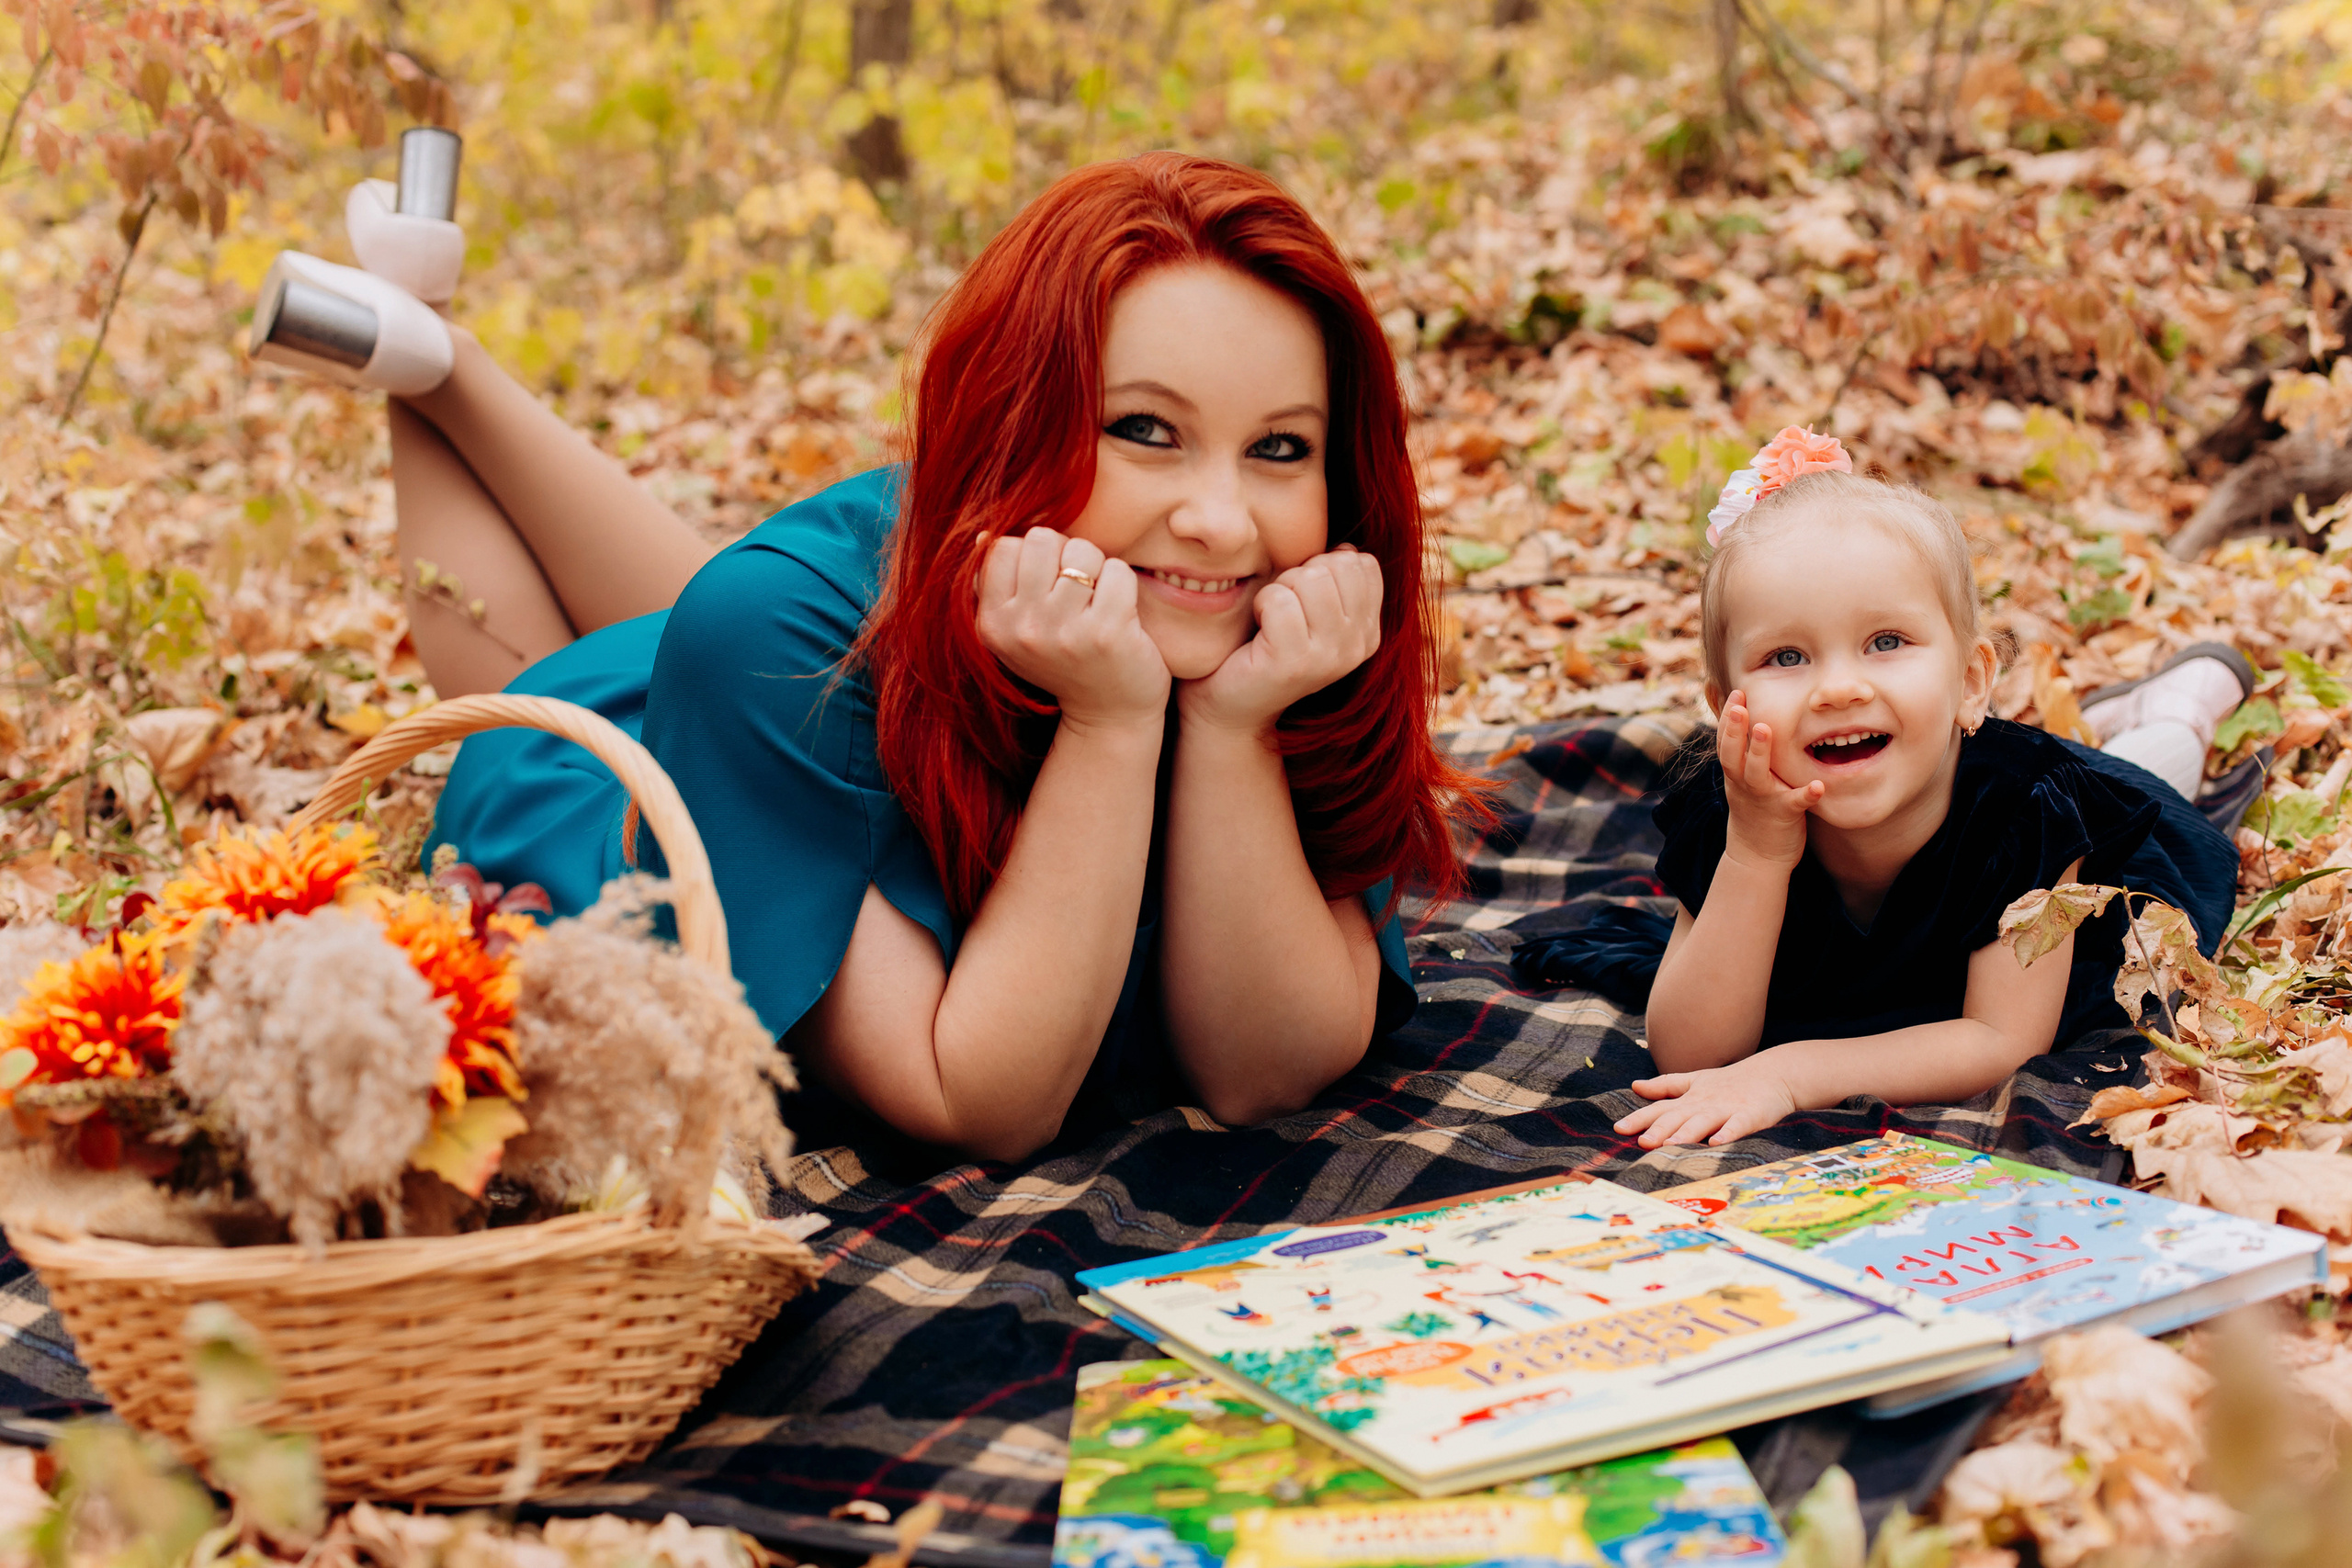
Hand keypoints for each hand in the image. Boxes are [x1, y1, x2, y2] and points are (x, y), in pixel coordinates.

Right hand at [977, 527, 1169, 728]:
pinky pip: (1117, 570)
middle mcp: (1022, 628)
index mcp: (992, 623)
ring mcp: (1063, 631)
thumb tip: (981, 535)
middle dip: (1064, 554)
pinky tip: (1120, 613)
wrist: (1108, 715)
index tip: (1047, 584)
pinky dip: (1124, 584)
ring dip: (1097, 568)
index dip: (1033, 556)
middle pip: (1041, 539)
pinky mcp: (1106, 634)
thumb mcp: (1015, 631)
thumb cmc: (1065, 660)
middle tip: (1077, 589)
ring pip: (1082, 551)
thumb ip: (995, 585)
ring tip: (1097, 601)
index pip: (1003, 547)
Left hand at [1180, 547, 1381, 733]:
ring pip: (1310, 579)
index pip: (1363, 565)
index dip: (1324, 565)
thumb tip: (1346, 549)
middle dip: (1300, 574)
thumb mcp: (1311, 610)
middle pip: (1337, 566)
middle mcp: (1357, 648)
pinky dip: (1261, 604)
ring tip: (1270, 618)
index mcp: (1368, 633)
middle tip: (1281, 608)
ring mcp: (1329, 658)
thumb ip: (1335, 581)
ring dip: (1280, 588)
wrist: (1232, 704)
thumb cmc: (1267, 644)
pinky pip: (1279, 601)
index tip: (1302, 597)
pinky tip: (1258, 628)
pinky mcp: (1294, 662)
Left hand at [1613, 1057, 1797, 1147]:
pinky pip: (1738, 1125)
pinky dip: (1728, 1133)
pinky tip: (1718, 1143)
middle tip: (1642, 1142)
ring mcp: (1726, 1109)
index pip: (1660, 1109)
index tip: (1619, 1129)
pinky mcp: (1749, 1115)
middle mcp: (1703, 1104)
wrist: (1773, 1074)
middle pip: (1678, 1117)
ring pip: (1703, 1122)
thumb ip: (1665, 1086)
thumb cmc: (1730, 1082)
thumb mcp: (1695, 1081)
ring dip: (1687, 1133)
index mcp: (1689, 1099)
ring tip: (1670, 1145)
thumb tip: (1635, 1086)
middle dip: (1659, 1130)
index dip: (1640, 1118)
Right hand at [1716, 689, 1820, 871]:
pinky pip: (1794, 803)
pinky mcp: (1784, 814)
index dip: (1728, 718)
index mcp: (1735, 773)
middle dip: (1734, 728)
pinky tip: (1818, 785)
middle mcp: (1744, 783)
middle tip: (1739, 703)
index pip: (1726, 741)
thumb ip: (1743, 751)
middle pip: (1733, 753)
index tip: (1736, 693)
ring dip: (1760, 751)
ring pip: (1756, 773)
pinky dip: (1806, 794)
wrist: (1757, 856)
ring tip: (1766, 729)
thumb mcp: (1741, 779)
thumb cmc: (1754, 809)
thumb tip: (1739, 720)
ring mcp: (1763, 798)